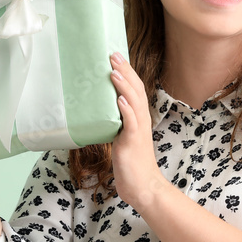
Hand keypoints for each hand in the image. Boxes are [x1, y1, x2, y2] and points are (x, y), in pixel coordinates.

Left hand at [109, 52, 168, 211]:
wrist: (143, 187)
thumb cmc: (131, 164)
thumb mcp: (121, 139)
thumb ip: (115, 124)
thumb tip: (98, 113)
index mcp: (138, 118)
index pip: (135, 90)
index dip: (127, 73)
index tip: (116, 57)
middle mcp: (141, 121)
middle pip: (136, 90)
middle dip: (125, 72)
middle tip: (113, 55)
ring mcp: (138, 131)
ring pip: (134, 103)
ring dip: (124, 86)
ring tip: (114, 72)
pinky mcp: (133, 142)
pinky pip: (131, 123)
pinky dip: (126, 110)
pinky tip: (119, 100)